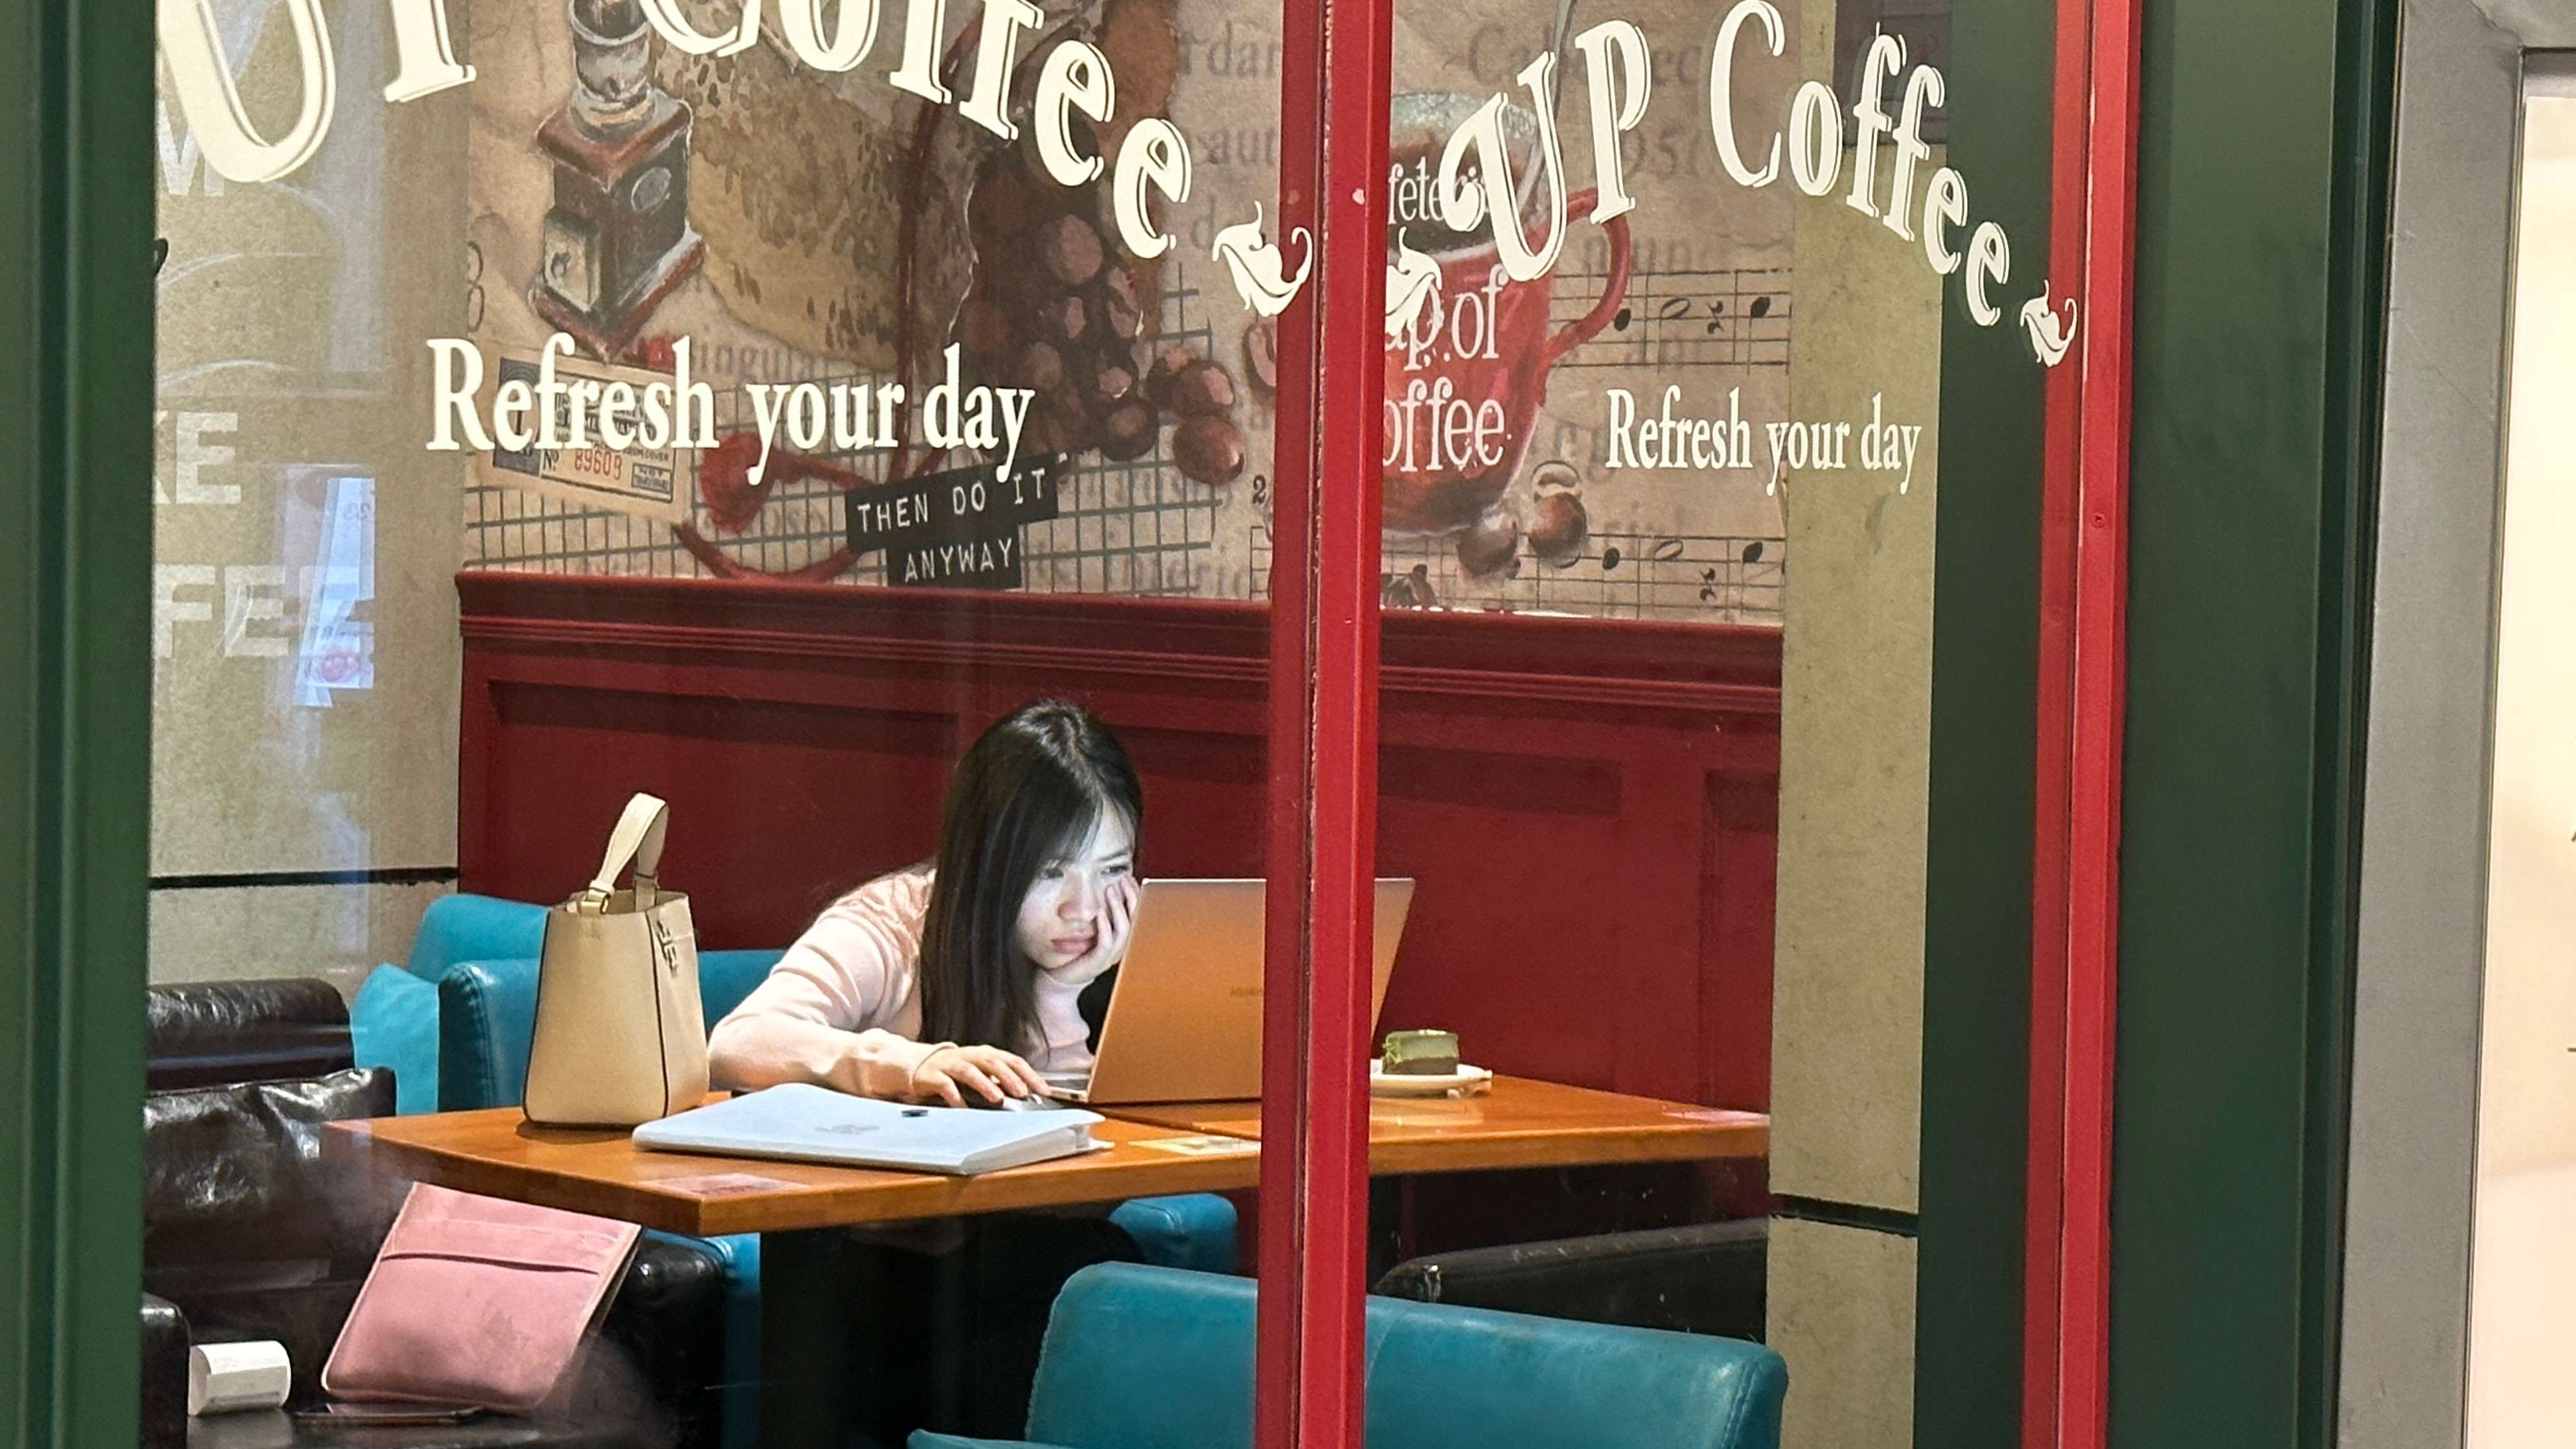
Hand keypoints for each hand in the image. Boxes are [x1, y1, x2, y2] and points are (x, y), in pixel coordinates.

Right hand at [909, 1043, 1048, 1106]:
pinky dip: (954, 1095)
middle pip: (992, 1062)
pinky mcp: (932, 1075)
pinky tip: (962, 1106)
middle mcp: (969, 1056)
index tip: (1043, 1090)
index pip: (1012, 1061)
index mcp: (985, 1054)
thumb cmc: (954, 1070)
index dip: (1029, 1074)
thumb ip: (1000, 1081)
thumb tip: (1026, 1094)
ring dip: (984, 1084)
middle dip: (1009, 1077)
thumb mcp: (980, 1072)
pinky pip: (944, 1085)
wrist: (915, 1064)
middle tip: (1022, 1092)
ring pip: (969, 1071)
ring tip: (997, 1098)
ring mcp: (950, 1064)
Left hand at [1056, 874, 1139, 983]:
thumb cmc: (1078, 954)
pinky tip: (1100, 912)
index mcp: (1123, 940)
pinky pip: (1107, 942)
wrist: (1064, 979)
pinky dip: (1105, 925)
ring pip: (1124, 929)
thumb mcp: (1093, 933)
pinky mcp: (1099, 961)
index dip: (1135, 896)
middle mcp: (1122, 947)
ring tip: (1111, 890)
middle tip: (1123, 880)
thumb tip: (1107, 893)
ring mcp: (1112, 956)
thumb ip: (1102, 918)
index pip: (1137, 914)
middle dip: (1131, 897)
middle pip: (1136, 919)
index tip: (1129, 878)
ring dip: (1118, 907)